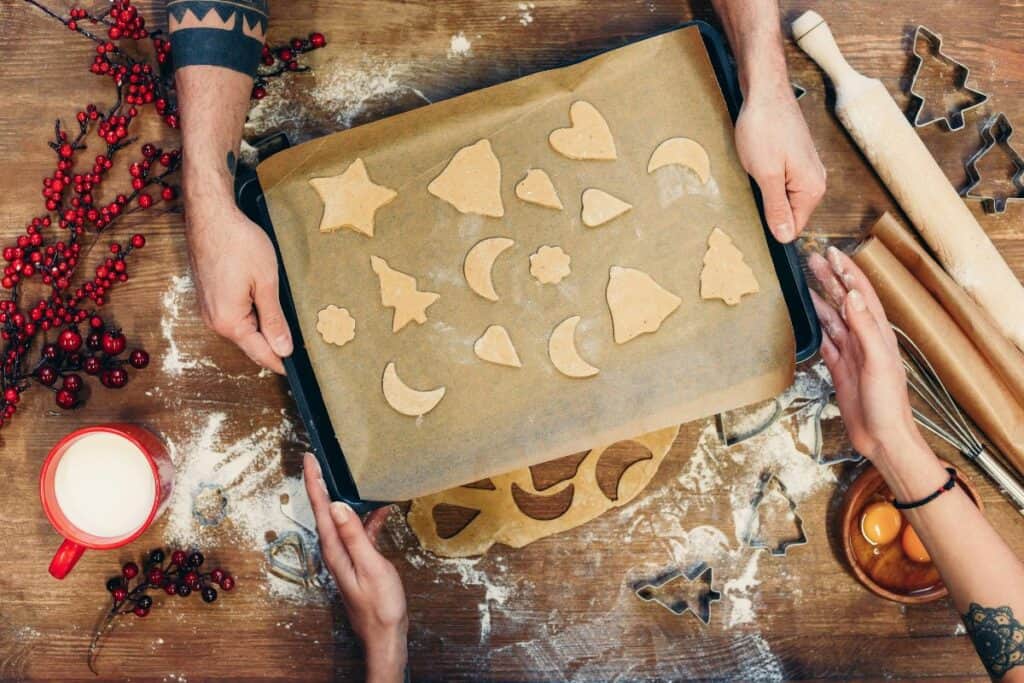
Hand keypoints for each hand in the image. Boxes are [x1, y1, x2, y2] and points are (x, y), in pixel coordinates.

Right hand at [185, 204, 292, 373]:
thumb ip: (274, 320)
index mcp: (229, 322)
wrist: (211, 215)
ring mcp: (208, 309)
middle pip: (250, 344)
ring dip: (262, 330)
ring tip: (285, 329)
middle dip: (273, 347)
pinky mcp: (208, 297)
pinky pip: (233, 316)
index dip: (281, 362)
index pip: (261, 353)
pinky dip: (250, 316)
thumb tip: (282, 349)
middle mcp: (214, 321)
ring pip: (242, 330)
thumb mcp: (266, 283)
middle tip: (298, 350)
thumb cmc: (239, 243)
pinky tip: (264, 308)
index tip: (297, 371)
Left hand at [303, 454, 407, 682]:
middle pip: (325, 510)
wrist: (385, 633)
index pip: (321, 509)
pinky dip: (367, 517)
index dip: (314, 482)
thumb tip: (337, 505)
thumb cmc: (379, 605)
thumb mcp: (370, 566)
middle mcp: (335, 550)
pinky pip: (359, 532)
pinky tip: (380, 510)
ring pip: (342, 519)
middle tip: (319, 459)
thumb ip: (354, 535)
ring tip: (348, 476)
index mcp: (335, 549)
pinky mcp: (359, 560)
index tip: (310, 459)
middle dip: (321, 484)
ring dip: (344, 497)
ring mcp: (347, 555)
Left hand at [734, 83, 825, 242]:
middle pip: (789, 213)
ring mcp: (806, 169)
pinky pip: (781, 182)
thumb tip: (785, 236)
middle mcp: (815, 180)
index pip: (794, 227)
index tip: (756, 216)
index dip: (773, 226)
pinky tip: (757, 163)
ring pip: (783, 197)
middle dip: (768, 207)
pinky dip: (766, 179)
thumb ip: (776, 208)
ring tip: (754, 170)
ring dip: (765, 191)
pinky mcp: (794, 159)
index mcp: (812, 189)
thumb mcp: (766, 175)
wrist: (765, 91)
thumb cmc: (764, 128)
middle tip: (753, 186)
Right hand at [808, 247, 923, 462]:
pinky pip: (825, 341)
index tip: (832, 254)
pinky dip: (816, 326)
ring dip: (820, 298)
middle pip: (844, 301)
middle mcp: (864, 339)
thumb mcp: (878, 362)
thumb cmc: (888, 404)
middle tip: (813, 259)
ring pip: (832, 318)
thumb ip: (865, 328)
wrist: (883, 438)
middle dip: (830, 278)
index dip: (847, 272)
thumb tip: (852, 297)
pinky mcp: (840, 369)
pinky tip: (808, 316)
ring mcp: (851, 353)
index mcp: (878, 334)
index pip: (861, 294)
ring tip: (805, 280)